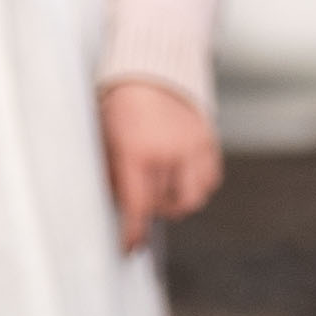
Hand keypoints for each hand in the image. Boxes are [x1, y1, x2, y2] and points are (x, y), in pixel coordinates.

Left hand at [102, 78, 219, 250]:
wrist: (150, 69)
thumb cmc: (121, 104)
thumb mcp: (104, 139)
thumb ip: (112, 174)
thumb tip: (118, 206)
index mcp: (137, 151)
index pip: (138, 207)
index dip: (134, 233)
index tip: (131, 246)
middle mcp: (169, 152)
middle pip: (168, 206)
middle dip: (154, 209)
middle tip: (145, 200)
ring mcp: (193, 146)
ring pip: (194, 198)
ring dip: (178, 199)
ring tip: (164, 186)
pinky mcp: (208, 140)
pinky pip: (210, 180)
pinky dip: (197, 184)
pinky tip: (181, 174)